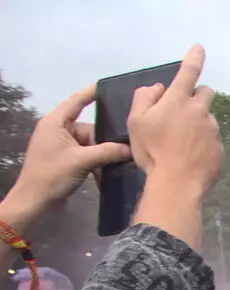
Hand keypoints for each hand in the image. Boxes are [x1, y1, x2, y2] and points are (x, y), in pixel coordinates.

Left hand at [0, 86, 133, 232]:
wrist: (35, 201)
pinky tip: (110, 172)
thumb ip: (107, 152)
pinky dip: (97, 164)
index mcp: (56, 123)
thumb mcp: (81, 161)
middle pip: (89, 129)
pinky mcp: (66, 160)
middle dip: (106, 139)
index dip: (91, 93)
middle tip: (129, 144)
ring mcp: (62, 146)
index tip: (106, 86)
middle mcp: (58, 131)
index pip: (76, 101)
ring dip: (104, 154)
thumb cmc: (52, 175)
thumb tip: (131, 149)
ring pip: (91, 145)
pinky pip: (87, 156)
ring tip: (124, 160)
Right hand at [126, 46, 220, 192]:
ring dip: (198, 123)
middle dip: (195, 96)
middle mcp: (200, 111)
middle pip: (205, 93)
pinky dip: (203, 143)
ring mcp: (213, 130)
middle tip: (181, 112)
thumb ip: (144, 98)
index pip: (188, 71)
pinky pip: (212, 140)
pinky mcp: (221, 149)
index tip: (199, 48)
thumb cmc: (152, 151)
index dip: (193, 57)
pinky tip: (191, 156)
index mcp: (178, 100)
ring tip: (181, 143)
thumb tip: (158, 88)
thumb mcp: (136, 121)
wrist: (177, 184)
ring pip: (208, 118)